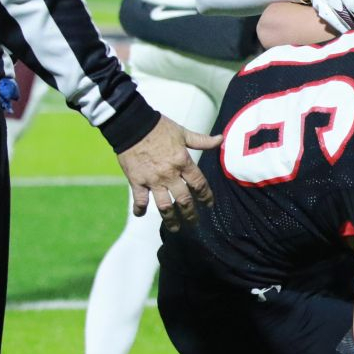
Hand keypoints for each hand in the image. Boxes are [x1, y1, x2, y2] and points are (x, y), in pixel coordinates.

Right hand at [117, 115, 221, 231]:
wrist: (133, 124)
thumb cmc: (159, 127)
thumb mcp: (183, 132)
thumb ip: (201, 140)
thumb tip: (221, 139)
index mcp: (183, 162)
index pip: (199, 184)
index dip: (206, 197)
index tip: (209, 205)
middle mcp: (170, 174)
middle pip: (184, 200)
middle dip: (191, 214)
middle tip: (194, 223)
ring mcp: (153, 180)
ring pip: (164, 206)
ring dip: (171, 220)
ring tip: (175, 229)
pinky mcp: (137, 181)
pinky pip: (139, 200)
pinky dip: (140, 209)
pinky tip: (141, 215)